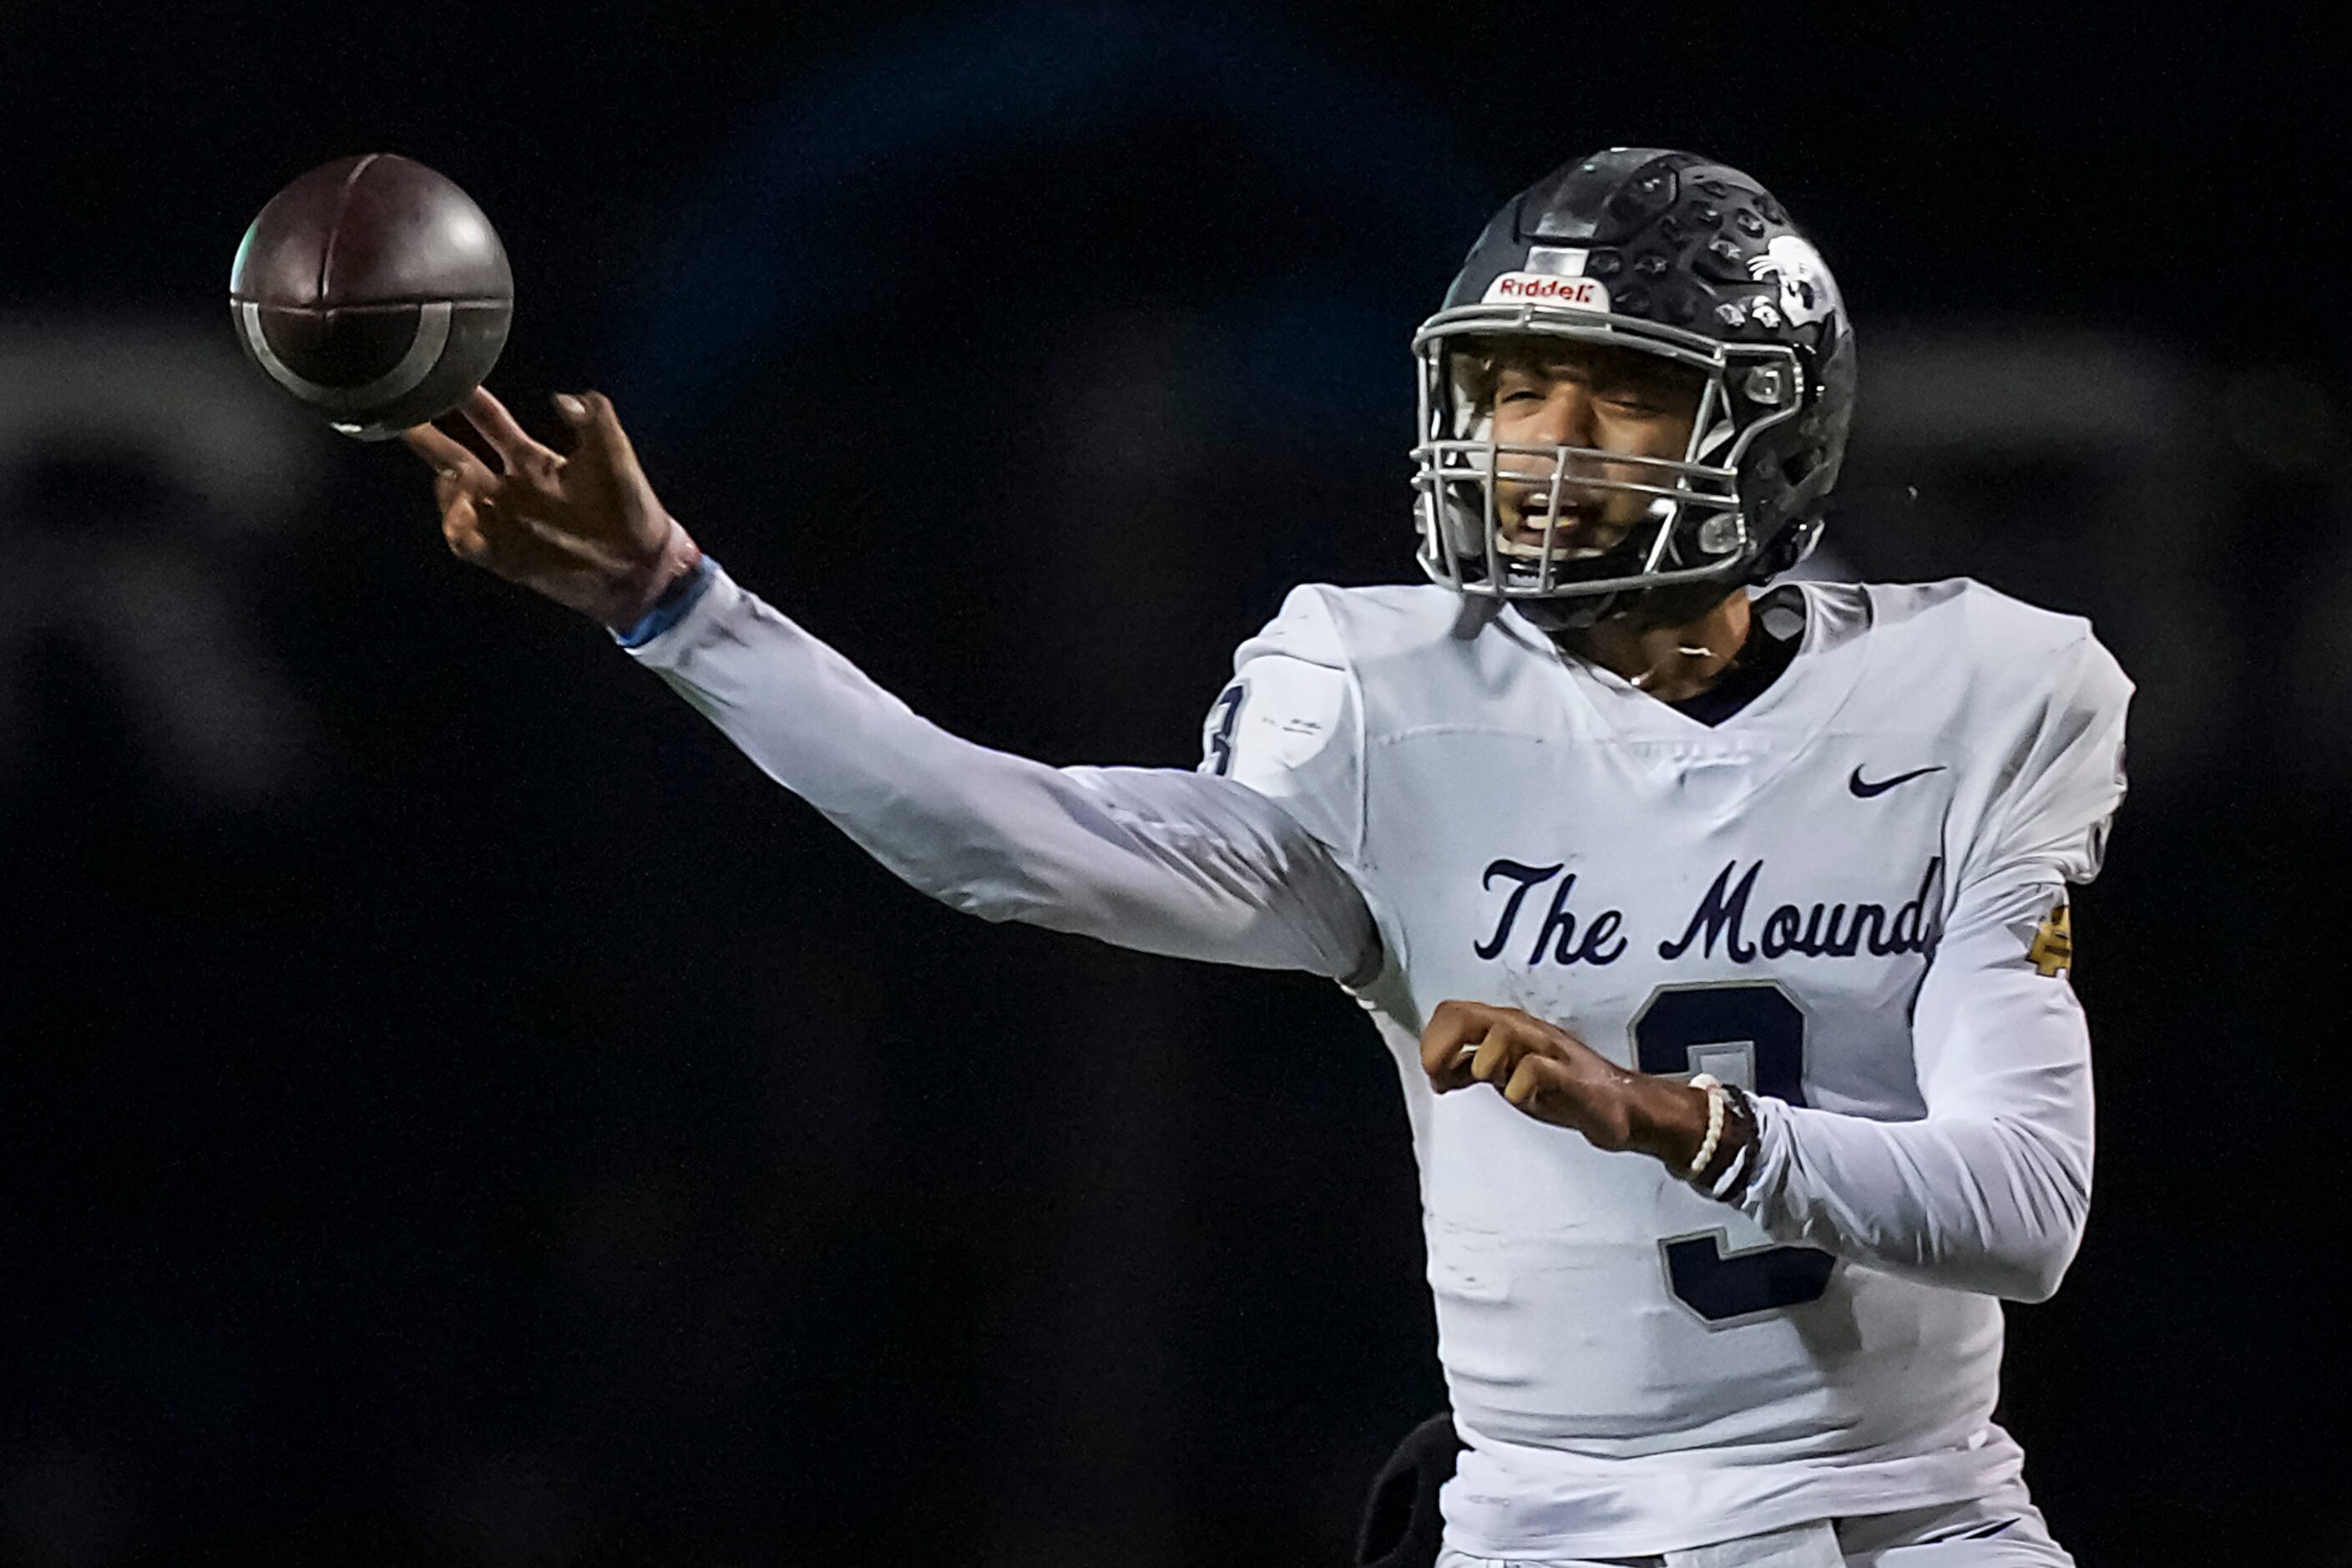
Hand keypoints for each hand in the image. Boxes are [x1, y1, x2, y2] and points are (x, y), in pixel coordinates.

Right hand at [403, 386, 701, 628]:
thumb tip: (560, 396)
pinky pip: (466, 542)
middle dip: (428, 438)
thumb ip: (594, 417)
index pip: (491, 423)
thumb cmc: (633, 509)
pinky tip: (463, 512)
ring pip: (455, 499)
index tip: (449, 378)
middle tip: (401, 416)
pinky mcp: (507, 557)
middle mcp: (514, 489)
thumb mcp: (616, 454)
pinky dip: (456, 526)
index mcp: (536, 461)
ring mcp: (508, 522)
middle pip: (457, 457)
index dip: (470, 402)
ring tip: (454, 476)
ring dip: (446, 486)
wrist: (642, 567)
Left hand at [1418, 998, 1707, 1165]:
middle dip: (1442, 1043)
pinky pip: (1539, 1069)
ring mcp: (1550, 1052)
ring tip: (1479, 1077)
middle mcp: (1525, 1032)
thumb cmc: (1565, 1087)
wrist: (1622, 1107)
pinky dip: (1520, 1082)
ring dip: (1481, 1055)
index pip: (1454, 1012)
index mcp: (1506, 1027)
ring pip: (1504, 1032)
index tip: (1432, 1071)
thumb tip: (1439, 1069)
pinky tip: (1515, 1096)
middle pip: (1469, 1015)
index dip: (1432, 1039)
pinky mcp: (1572, 1078)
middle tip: (1438, 1073)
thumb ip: (1473, 1068)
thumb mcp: (1506, 1075)